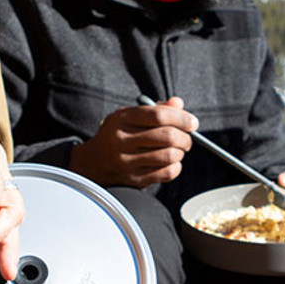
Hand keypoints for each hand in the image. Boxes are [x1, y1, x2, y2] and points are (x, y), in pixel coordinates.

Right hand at [70, 95, 195, 187]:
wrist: (92, 163)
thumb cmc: (117, 135)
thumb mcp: (129, 116)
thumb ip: (155, 109)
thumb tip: (178, 104)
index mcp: (122, 120)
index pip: (158, 115)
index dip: (181, 117)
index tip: (192, 122)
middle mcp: (122, 141)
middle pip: (167, 136)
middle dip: (185, 137)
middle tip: (187, 138)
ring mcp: (127, 162)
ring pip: (169, 156)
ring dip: (181, 152)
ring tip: (178, 150)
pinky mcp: (133, 180)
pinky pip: (166, 173)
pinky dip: (176, 167)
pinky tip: (171, 162)